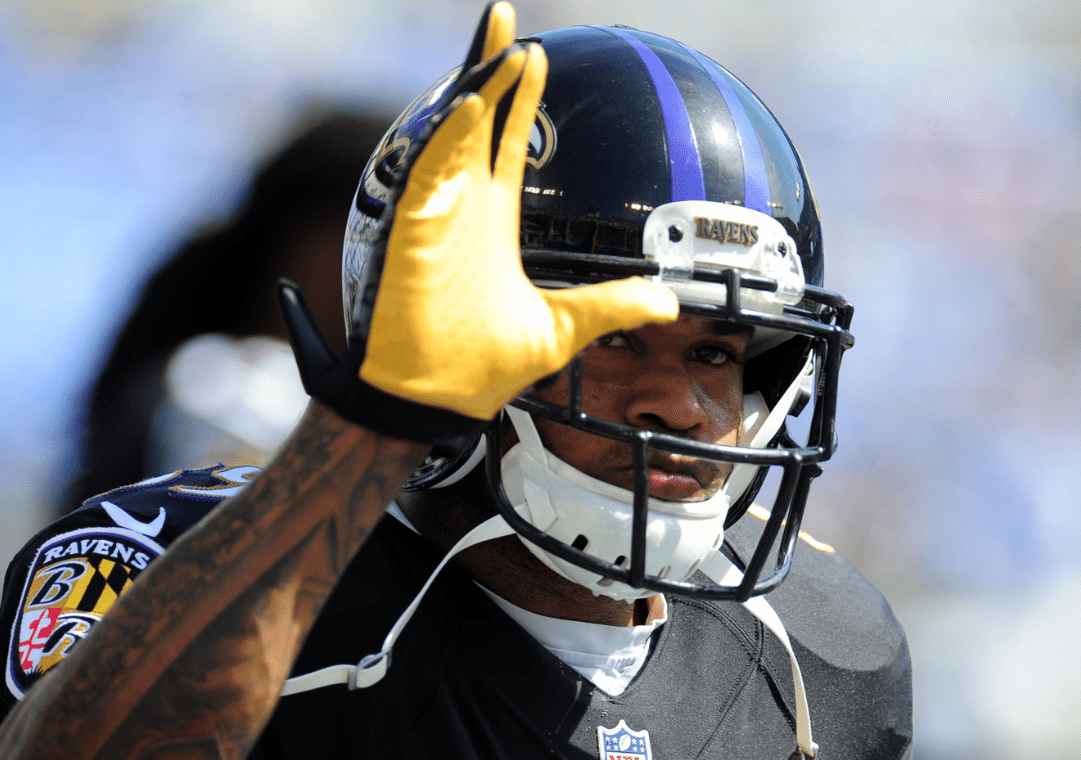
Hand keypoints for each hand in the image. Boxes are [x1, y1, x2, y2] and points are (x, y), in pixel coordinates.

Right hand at [281, 2, 675, 446]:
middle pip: (477, 118)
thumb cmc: (485, 366)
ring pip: (454, 135)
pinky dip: (449, 139)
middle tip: (506, 18)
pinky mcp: (414, 233)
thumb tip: (667, 304)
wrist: (439, 400)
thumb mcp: (565, 328)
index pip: (508, 140)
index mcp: (493, 218)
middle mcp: (463, 206)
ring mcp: (437, 215)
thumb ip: (611, 307)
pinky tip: (473, 107)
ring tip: (504, 46)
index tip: (535, 56)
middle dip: (492, 66)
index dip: (520, 97)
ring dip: (477, 89)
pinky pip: (429, 174)